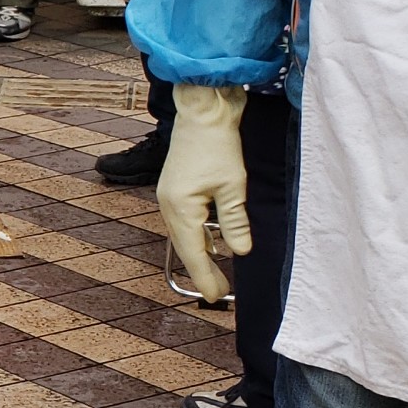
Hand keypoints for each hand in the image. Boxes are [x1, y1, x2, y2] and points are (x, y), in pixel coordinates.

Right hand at [157, 85, 252, 303]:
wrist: (202, 110)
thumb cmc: (217, 144)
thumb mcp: (233, 186)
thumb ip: (234, 221)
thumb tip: (238, 251)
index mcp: (180, 207)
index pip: (194, 251)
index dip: (206, 276)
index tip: (217, 297)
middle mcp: (169, 205)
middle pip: (184, 246)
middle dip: (201, 270)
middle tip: (217, 294)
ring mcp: (170, 197)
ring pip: (184, 234)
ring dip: (199, 253)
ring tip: (215, 274)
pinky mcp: (176, 188)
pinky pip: (185, 221)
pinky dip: (197, 236)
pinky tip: (211, 243)